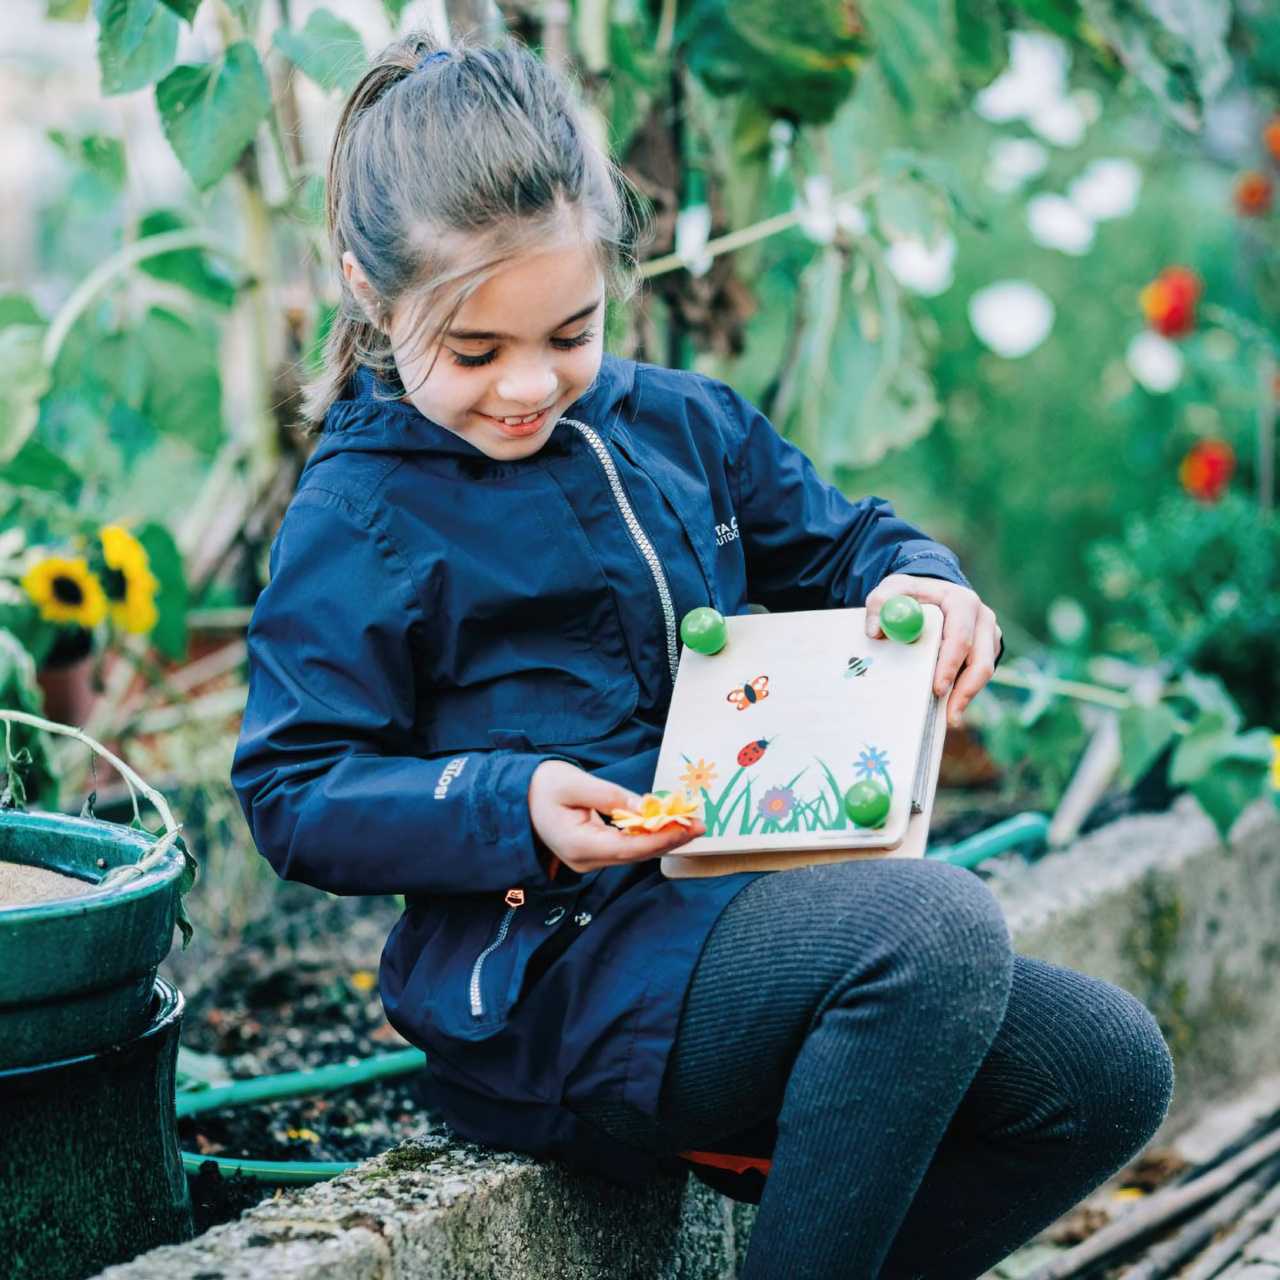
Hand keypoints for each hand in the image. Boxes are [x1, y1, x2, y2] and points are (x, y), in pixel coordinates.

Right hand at [528, 760, 705, 873]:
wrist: (515, 798)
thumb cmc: (541, 786)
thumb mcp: (575, 783)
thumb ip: (612, 797)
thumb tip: (648, 808)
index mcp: (577, 845)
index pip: (629, 848)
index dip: (662, 839)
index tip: (689, 826)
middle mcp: (584, 860)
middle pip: (635, 854)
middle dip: (669, 839)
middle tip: (700, 823)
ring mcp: (588, 860)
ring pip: (632, 852)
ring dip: (661, 838)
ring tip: (689, 822)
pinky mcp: (592, 853)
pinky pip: (624, 847)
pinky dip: (646, 836)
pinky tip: (664, 824)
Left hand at [865, 574, 1001, 728]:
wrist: (928, 594)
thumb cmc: (910, 595)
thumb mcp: (891, 592)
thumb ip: (880, 604)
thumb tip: (875, 630)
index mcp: (961, 602)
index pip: (960, 637)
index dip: (950, 664)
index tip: (937, 688)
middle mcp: (982, 618)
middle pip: (981, 660)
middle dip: (965, 690)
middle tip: (948, 715)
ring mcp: (988, 635)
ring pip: (983, 671)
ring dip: (967, 696)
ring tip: (949, 719)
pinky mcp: (987, 649)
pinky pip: (979, 674)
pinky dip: (966, 691)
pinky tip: (950, 707)